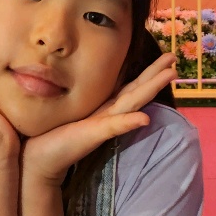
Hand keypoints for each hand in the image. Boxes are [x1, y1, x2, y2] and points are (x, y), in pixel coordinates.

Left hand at [21, 53, 176, 186]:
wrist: (41, 158)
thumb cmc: (54, 134)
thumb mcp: (75, 111)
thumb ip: (89, 101)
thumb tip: (95, 82)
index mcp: (106, 108)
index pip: (132, 87)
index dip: (149, 72)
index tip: (166, 57)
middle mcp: (109, 115)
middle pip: (138, 91)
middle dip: (156, 75)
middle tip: (174, 58)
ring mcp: (104, 125)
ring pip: (133, 103)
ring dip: (151, 89)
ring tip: (170, 74)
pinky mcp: (93, 134)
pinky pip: (114, 126)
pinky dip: (129, 121)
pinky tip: (144, 117)